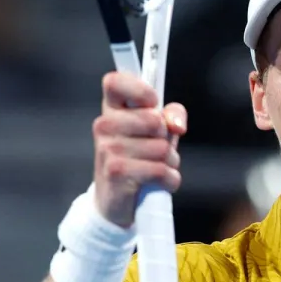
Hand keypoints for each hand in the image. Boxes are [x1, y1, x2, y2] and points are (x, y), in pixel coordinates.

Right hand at [92, 72, 186, 227]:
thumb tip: (175, 125)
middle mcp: (104, 125)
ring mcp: (108, 149)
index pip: (114, 81)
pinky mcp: (116, 172)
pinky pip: (160, 170)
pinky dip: (170, 179)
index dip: (140, 89)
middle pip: (154, 120)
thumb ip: (172, 116)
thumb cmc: (139, 158)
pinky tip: (160, 182)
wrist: (116, 200)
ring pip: (162, 148)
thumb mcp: (158, 131)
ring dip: (169, 161)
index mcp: (112, 108)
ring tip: (156, 166)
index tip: (152, 103)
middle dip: (166, 138)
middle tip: (156, 148)